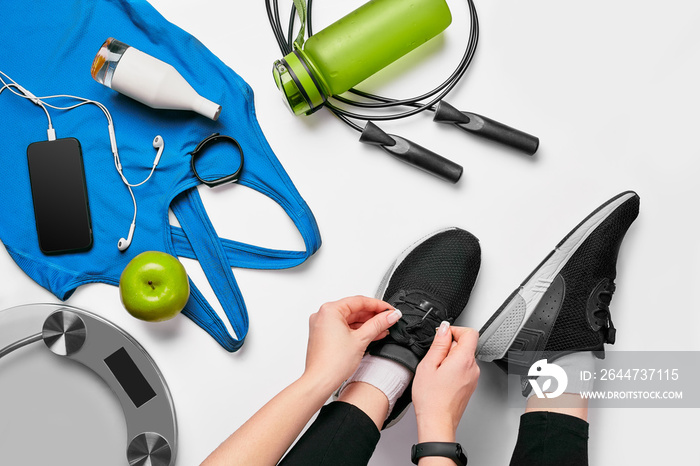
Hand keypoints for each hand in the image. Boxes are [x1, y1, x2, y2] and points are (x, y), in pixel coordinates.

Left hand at [302, 296, 401, 392]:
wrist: (320, 381)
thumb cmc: (332, 363)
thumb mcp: (361, 339)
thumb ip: (378, 324)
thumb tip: (390, 316)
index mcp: (329, 310)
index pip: (359, 301)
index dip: (378, 305)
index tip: (390, 309)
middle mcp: (323, 315)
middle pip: (354, 309)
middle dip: (373, 315)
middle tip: (389, 318)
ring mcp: (323, 326)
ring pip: (350, 319)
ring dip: (367, 324)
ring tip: (383, 328)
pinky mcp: (325, 336)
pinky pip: (344, 328)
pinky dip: (358, 331)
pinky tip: (371, 334)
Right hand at [413, 323, 479, 441]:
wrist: (437, 422)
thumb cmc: (431, 399)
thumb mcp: (428, 365)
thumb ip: (439, 344)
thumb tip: (444, 329)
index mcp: (464, 360)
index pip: (470, 332)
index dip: (455, 330)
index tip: (442, 336)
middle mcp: (473, 368)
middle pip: (465, 345)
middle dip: (449, 346)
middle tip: (434, 358)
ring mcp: (473, 378)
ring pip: (463, 357)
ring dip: (450, 359)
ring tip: (436, 372)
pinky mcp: (470, 385)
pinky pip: (463, 369)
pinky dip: (452, 369)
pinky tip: (441, 380)